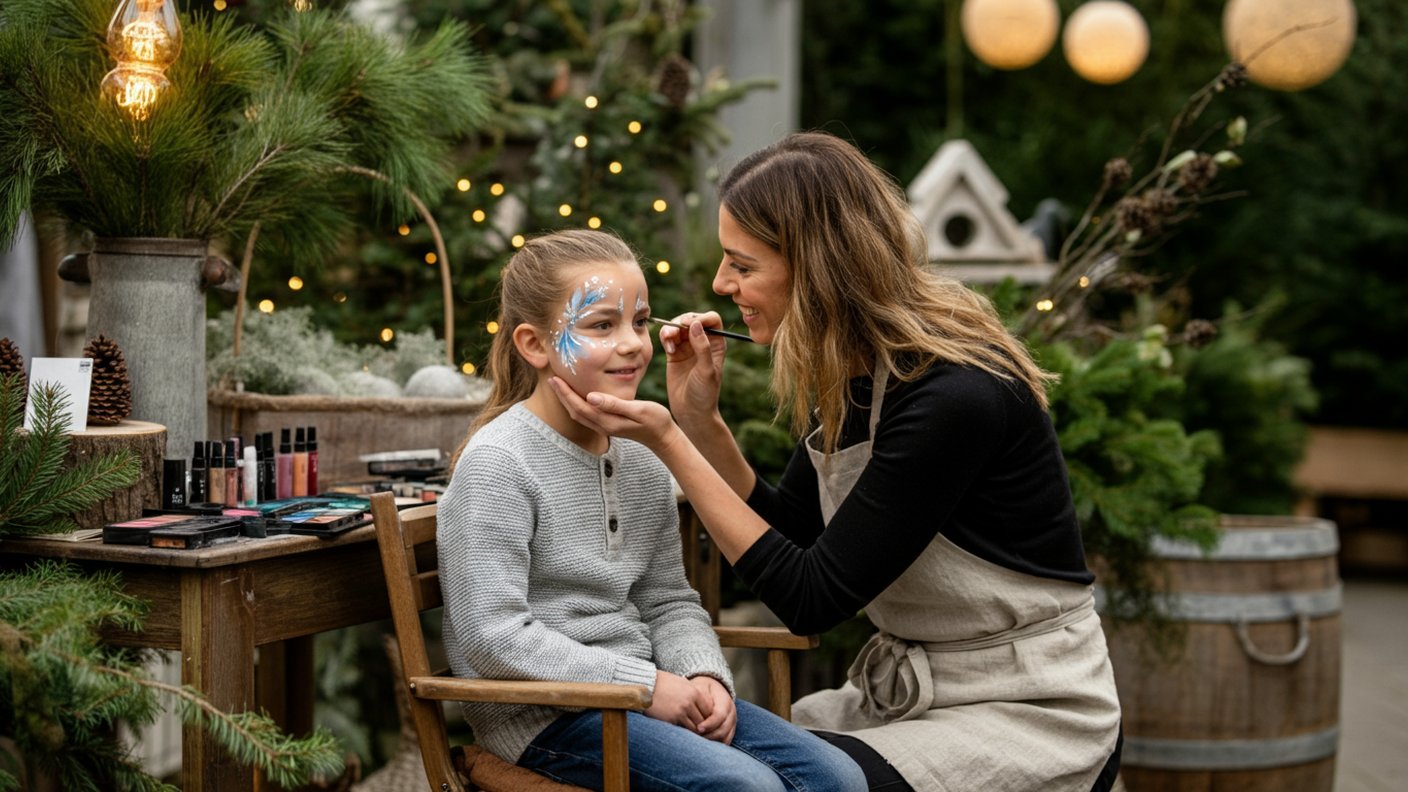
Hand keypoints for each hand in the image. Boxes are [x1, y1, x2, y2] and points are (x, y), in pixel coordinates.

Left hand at [548, 377, 681, 452]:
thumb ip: (614, 404)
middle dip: (562, 395)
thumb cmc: (655, 420)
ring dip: (567, 400)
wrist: (663, 436)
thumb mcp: (638, 409)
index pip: (580, 406)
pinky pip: (587, 414)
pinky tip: (577, 395)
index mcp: (607, 421)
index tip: (556, 378)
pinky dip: (577, 404)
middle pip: (575, 410)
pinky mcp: (609, 424)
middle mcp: (603, 426)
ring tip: (560, 385)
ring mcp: (605, 427)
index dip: (566, 393)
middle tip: (552, 378)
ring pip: (579, 414)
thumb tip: (591, 397)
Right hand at [645, 670, 706, 729]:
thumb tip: (701, 702)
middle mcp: (690, 702)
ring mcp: (681, 711)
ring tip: (691, 733)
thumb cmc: (662, 683)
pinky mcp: (671, 719)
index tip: (703, 720)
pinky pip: (683, 729)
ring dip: (693, 731)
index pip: (709, 710)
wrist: (645, 685)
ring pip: (695, 727)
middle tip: (699, 730)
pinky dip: (684, 732)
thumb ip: (692, 693)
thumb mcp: (681, 683)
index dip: (707, 717)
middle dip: (702, 726)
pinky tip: (682, 732)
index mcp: (694, 692)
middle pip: (703, 720)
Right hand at [658, 312, 727, 431]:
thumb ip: (702, 348)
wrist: (691, 411)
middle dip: (681, 321)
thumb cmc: (704, 394)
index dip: (701, 318)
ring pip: (678, 326)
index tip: (689, 325)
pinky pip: (668, 337)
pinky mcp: (674, 353)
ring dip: (670, 329)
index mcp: (716, 344)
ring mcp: (687, 347)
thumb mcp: (706, 371)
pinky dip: (665, 337)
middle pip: (692, 319)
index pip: (712, 319)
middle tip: (674, 332)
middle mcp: (703, 342)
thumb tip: (695, 324)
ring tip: (668, 340)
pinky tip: (668, 349)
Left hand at [688, 676, 735, 744]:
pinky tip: (704, 746)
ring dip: (712, 742)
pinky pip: (725, 742)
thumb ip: (699, 697)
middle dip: (709, 735)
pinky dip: (716, 746)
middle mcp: (732, 713)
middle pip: (724, 729)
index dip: (710, 724)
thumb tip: (692, 708)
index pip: (720, 715)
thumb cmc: (703, 689)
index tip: (698, 728)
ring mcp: (732, 723)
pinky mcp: (730, 730)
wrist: (713, 689)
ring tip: (698, 743)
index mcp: (725, 701)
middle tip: (695, 739)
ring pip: (725, 738)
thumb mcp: (701, 688)